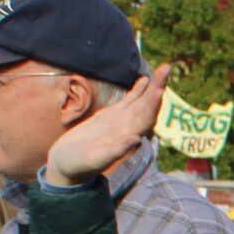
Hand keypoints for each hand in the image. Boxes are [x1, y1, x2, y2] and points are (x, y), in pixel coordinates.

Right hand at [43, 66, 170, 187]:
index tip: (160, 89)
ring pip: (141, 101)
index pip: (145, 118)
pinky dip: (138, 91)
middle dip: (157, 87)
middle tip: (167, 68)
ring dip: (153, 86)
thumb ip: (116, 150)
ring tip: (164, 69)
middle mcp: (128, 128)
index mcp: (127, 137)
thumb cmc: (78, 166)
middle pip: (147, 105)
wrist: (67, 165)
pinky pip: (129, 102)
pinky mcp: (111, 117)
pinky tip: (145, 80)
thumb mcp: (95, 159)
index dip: (153, 105)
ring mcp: (121, 122)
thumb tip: (137, 138)